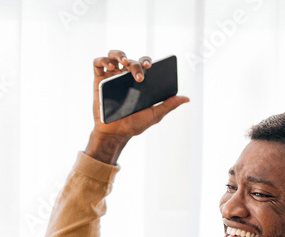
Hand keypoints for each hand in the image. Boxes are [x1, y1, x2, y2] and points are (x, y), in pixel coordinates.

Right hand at [86, 50, 189, 164]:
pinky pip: (98, 63)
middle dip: (136, 64)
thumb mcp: (154, 114)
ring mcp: (111, 77)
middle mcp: (124, 76)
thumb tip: (186, 99)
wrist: (114, 134)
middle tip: (139, 76)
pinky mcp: (98, 80)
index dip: (146, 61)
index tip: (149, 66)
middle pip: (131, 60)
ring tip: (123, 62)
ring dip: (119, 54)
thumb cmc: (133, 124)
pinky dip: (103, 60)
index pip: (143, 64)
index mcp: (138, 81)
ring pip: (114, 56)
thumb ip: (169, 105)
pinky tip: (110, 66)